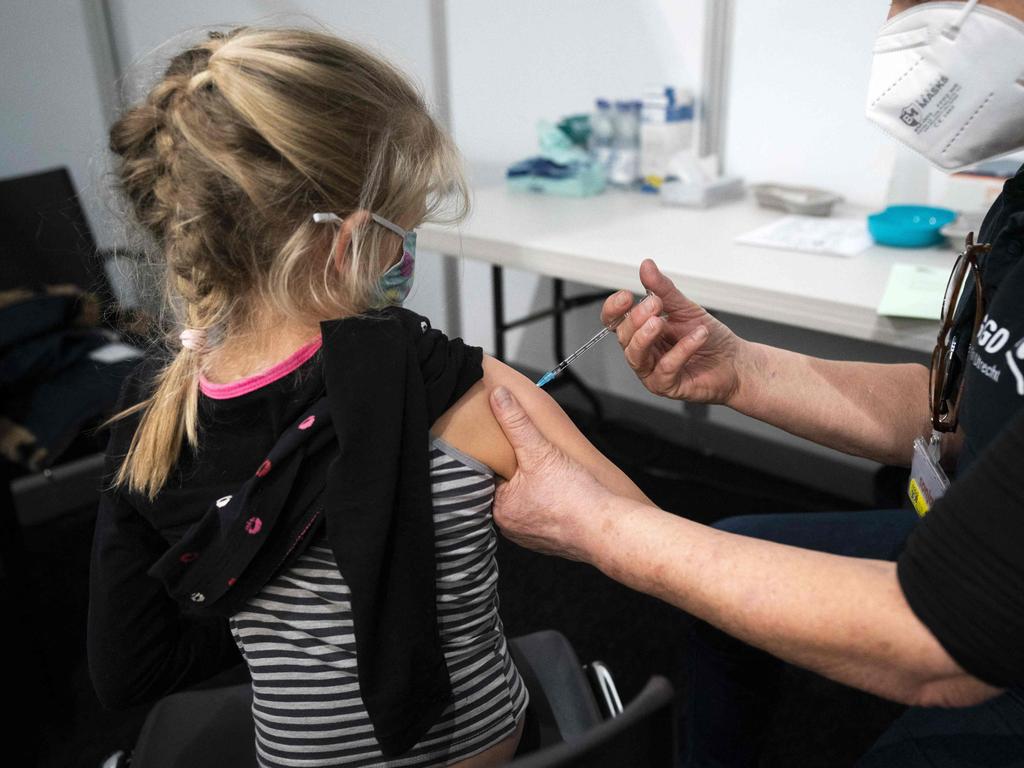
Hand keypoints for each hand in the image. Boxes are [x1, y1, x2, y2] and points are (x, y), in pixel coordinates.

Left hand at [487, 386, 614, 561]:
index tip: (508, 445)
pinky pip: (542, 516)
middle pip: (507, 489)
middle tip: (533, 458)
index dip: (499, 457)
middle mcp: (510, 526)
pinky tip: (560, 493)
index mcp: (500, 507)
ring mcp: (530, 535)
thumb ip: (517, 423)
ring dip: (535, 489)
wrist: (606, 528)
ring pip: (525, 503)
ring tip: (548, 475)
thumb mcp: (541, 451)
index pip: (490, 475)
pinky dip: (549, 504)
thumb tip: (498, 397)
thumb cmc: (575, 497)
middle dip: (519, 473)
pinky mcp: (549, 540)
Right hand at [603, 259, 745, 404]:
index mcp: (641, 332)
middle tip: (655, 304)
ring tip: (661, 322)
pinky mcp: (667, 386)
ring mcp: (652, 371)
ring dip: (646, 336)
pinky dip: (681, 350)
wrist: (734, 361)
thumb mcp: (685, 307)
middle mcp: (643, 352)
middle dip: (636, 318)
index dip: (614, 309)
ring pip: (635, 355)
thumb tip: (647, 267)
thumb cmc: (709, 338)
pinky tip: (697, 336)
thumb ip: (663, 289)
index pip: (614, 321)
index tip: (626, 296)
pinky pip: (665, 368)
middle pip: (623, 336)